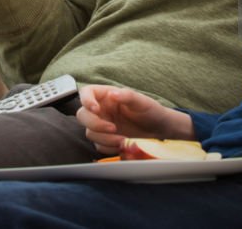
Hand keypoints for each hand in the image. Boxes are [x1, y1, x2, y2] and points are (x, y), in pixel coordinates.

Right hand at [77, 86, 193, 154]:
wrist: (158, 129)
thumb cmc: (150, 110)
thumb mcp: (141, 101)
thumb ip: (127, 96)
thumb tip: (112, 94)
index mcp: (106, 95)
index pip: (86, 93)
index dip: (86, 100)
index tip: (95, 109)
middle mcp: (101, 110)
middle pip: (83, 115)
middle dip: (96, 124)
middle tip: (113, 128)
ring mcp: (102, 125)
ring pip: (90, 133)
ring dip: (104, 139)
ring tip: (123, 140)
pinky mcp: (105, 140)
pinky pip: (99, 146)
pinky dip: (109, 147)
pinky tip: (123, 145)